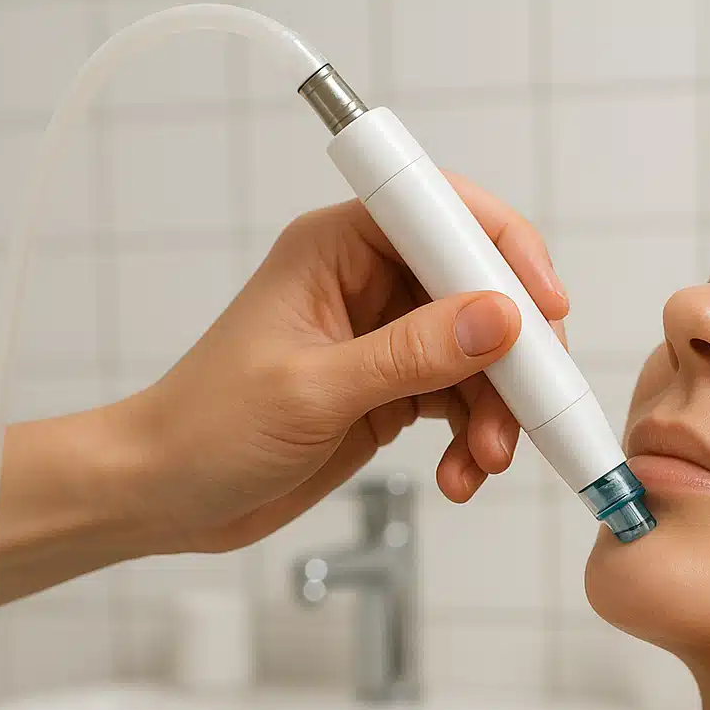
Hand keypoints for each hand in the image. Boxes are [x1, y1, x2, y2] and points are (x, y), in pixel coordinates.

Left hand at [111, 178, 565, 554]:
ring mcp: (386, 337)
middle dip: (512, 355)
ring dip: (498, 411)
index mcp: (338, 248)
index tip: (544, 306)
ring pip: (482, 355)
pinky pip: (465, 401)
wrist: (165, 495)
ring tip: (485, 461)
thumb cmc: (206, 427)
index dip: (504, 250)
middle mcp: (369, 282)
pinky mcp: (394, 388)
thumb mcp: (313, 390)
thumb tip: (499, 320)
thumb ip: (411, 355)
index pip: (443, 215)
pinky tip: (462, 474)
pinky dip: (476, 439)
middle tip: (528, 409)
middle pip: (480, 291)